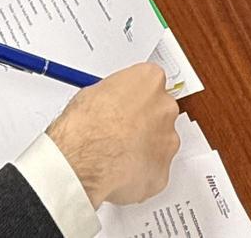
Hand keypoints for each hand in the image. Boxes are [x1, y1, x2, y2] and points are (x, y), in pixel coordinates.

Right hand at [47, 63, 179, 206]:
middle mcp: (165, 108)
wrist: (82, 163)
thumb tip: (109, 101)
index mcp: (149, 80)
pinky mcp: (164, 171)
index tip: (125, 102)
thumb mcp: (91, 93)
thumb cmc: (85, 127)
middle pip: (159, 111)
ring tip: (115, 154)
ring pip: (160, 142)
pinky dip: (140, 171)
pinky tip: (120, 171)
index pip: (151, 81)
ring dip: (143, 147)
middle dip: (143, 120)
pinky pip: (154, 169)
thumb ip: (113, 94)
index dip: (135, 95)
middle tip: (119, 130)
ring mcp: (168, 140)